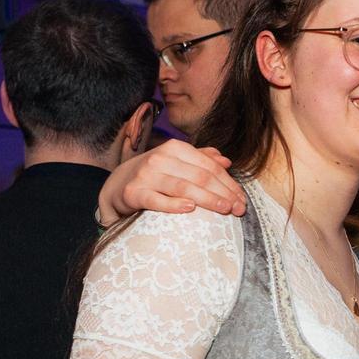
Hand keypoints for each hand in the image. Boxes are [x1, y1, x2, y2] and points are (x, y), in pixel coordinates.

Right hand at [99, 139, 239, 224]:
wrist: (116, 186)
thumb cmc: (153, 175)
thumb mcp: (176, 163)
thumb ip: (200, 160)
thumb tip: (226, 161)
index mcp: (175, 149)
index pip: (209, 166)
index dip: (228, 183)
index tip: (242, 199)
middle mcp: (160, 159)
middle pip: (200, 176)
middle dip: (223, 193)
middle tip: (239, 209)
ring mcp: (145, 175)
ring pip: (183, 187)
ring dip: (207, 200)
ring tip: (225, 210)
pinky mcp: (133, 193)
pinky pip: (156, 200)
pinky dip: (173, 204)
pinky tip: (190, 209)